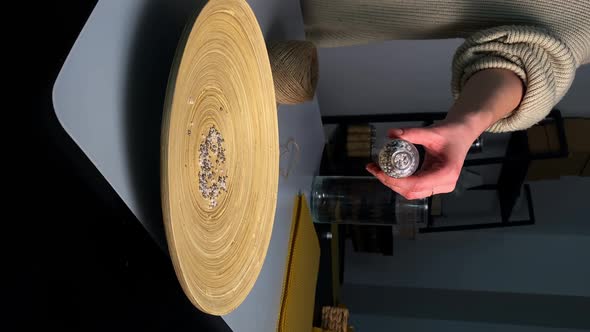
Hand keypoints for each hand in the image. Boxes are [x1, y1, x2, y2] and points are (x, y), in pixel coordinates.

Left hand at [366, 68, 523, 199]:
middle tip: (375, 169)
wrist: (462, 134)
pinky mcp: (434, 184)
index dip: (396, 181)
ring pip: (411, 193)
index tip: (381, 172)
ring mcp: (439, 187)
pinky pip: (414, 188)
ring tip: (377, 170)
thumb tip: (392, 134)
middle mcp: (444, 184)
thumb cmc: (452, 134)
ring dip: (393, 184)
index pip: (416, 184)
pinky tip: (388, 172)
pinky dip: (399, 182)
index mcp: (446, 173)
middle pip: (412, 192)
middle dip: (390, 183)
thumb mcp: (432, 131)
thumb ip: (412, 133)